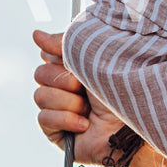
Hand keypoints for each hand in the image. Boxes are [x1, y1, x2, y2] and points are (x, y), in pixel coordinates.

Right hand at [32, 29, 128, 163]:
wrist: (130, 127)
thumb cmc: (121, 91)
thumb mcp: (94, 59)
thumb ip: (65, 44)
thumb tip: (36, 35)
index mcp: (75, 68)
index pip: (48, 54)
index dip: (58, 56)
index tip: (72, 61)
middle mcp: (66, 88)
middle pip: (41, 74)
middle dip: (66, 81)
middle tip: (85, 88)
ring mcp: (60, 110)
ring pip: (40, 96)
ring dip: (69, 102)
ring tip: (89, 110)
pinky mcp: (56, 132)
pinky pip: (44, 118)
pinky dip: (66, 120)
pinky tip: (84, 125)